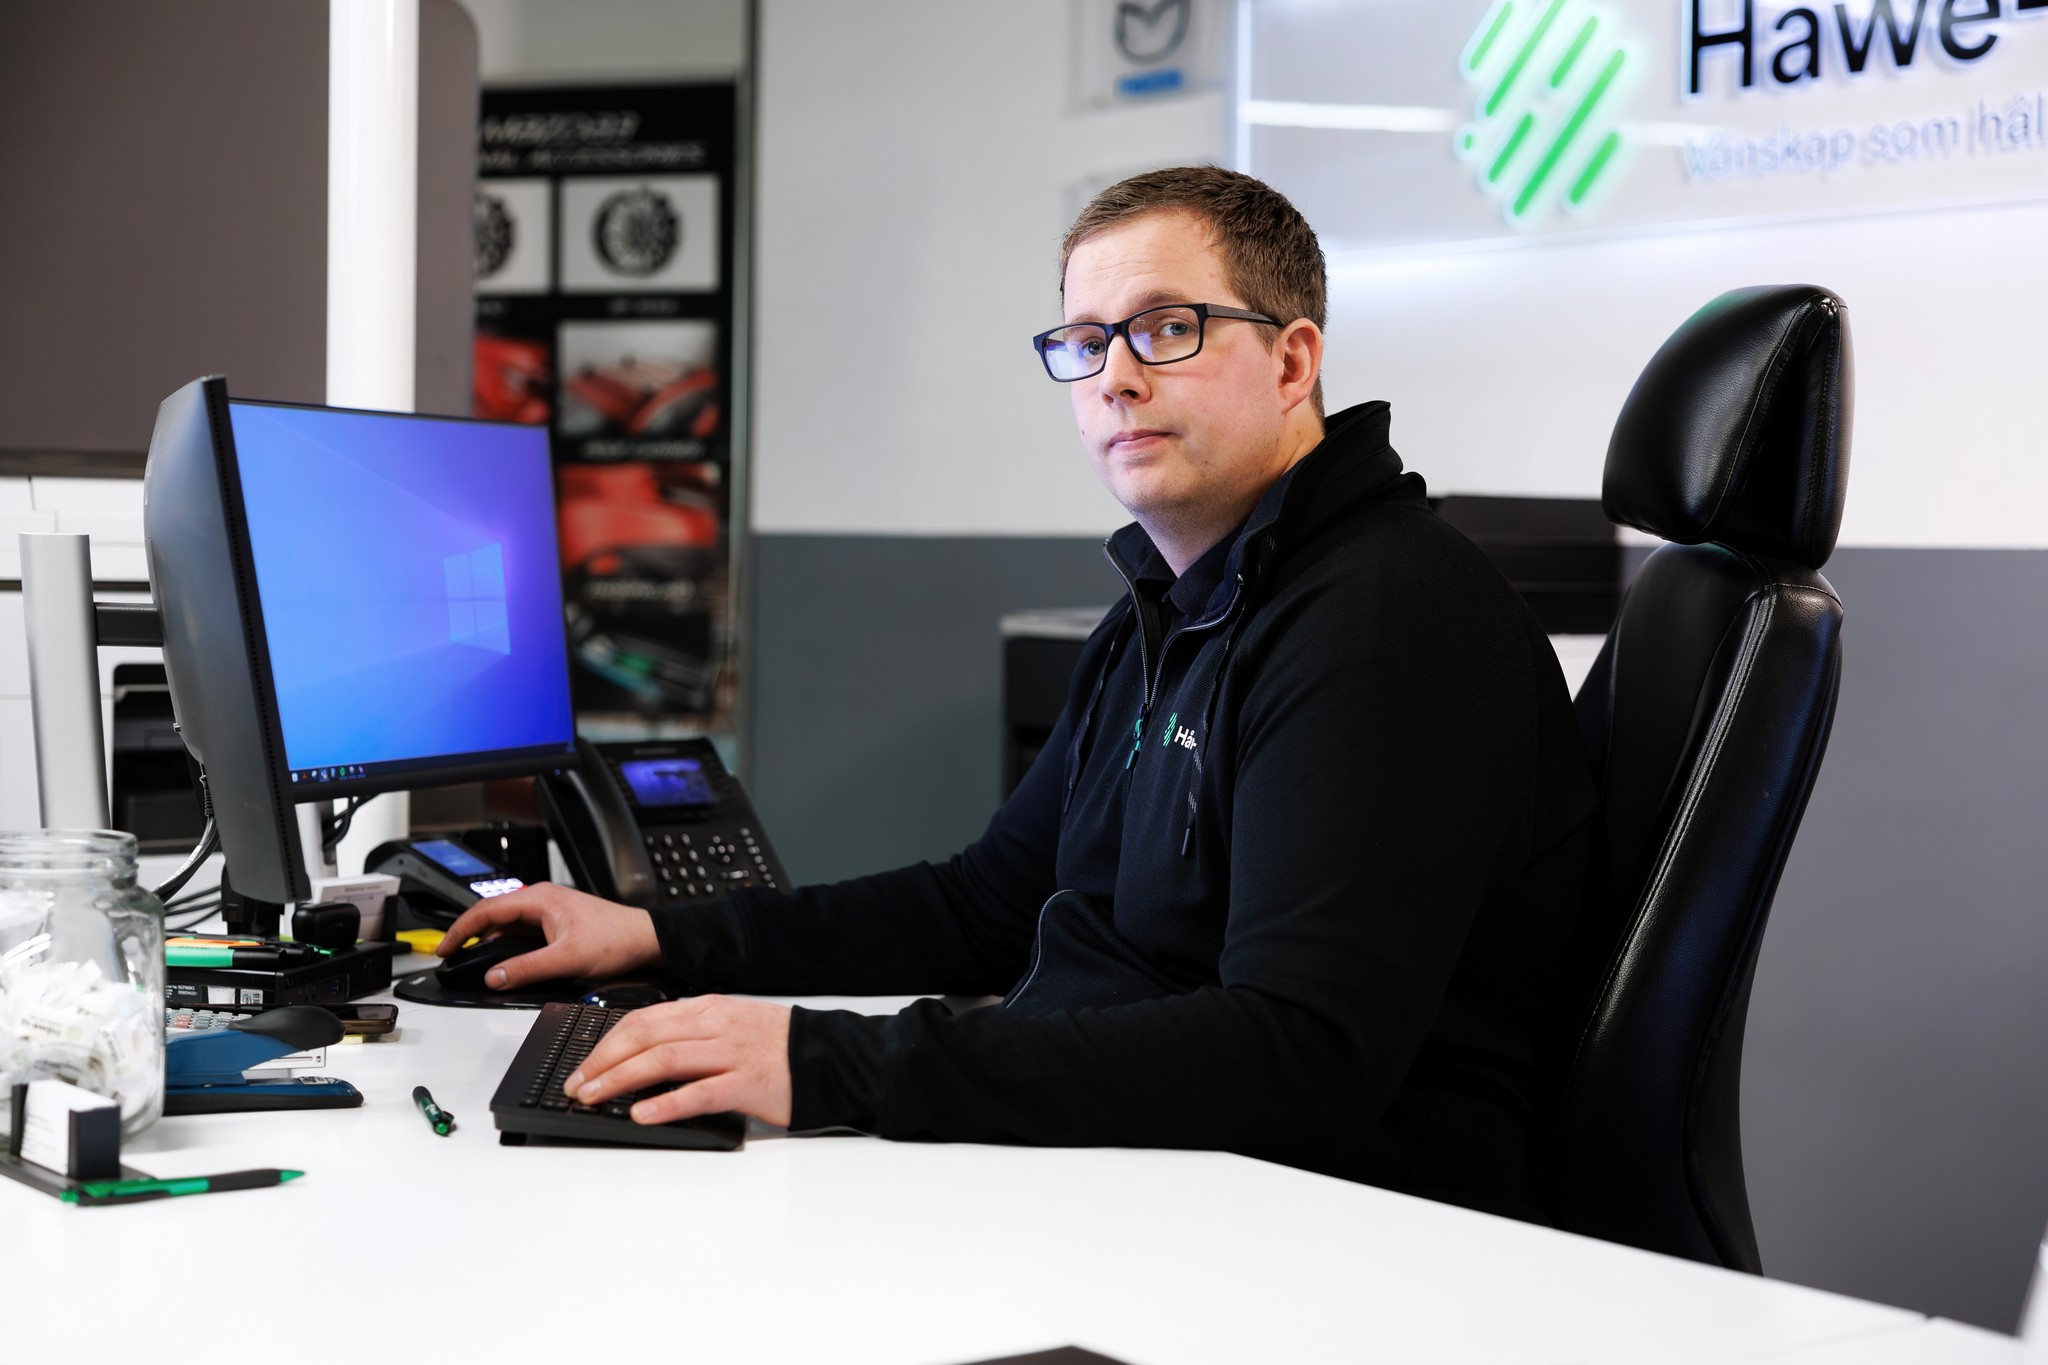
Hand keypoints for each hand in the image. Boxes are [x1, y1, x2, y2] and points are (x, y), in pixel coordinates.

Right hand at [434, 882, 659, 989]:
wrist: (646, 939)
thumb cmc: (616, 939)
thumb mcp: (566, 959)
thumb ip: (526, 969)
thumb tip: (494, 977)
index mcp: (539, 899)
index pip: (486, 910)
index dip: (460, 930)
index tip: (443, 947)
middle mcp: (542, 900)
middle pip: (493, 915)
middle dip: (469, 934)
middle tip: (450, 954)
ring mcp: (549, 911)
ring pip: (508, 924)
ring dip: (488, 940)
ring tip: (470, 959)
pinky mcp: (557, 923)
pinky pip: (522, 932)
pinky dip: (507, 945)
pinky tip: (503, 961)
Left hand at [564, 995, 792, 1126]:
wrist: (829, 1055)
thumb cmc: (778, 1047)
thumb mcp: (731, 1025)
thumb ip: (693, 1033)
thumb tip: (643, 1053)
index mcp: (709, 1009)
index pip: (644, 1018)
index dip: (606, 1042)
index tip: (583, 1064)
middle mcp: (716, 1026)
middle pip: (645, 1035)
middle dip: (603, 1060)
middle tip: (577, 1084)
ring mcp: (732, 1054)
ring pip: (664, 1059)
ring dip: (621, 1079)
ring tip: (595, 1096)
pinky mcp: (747, 1084)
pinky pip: (700, 1092)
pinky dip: (666, 1103)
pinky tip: (643, 1114)